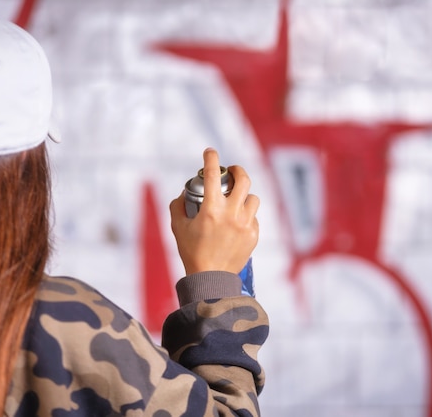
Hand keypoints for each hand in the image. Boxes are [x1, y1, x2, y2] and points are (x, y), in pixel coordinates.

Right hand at [170, 148, 259, 274]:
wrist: (211, 278)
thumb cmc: (192, 253)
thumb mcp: (178, 227)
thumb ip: (177, 206)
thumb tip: (183, 195)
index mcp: (211, 209)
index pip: (212, 174)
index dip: (211, 158)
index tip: (210, 152)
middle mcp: (232, 214)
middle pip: (243, 179)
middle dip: (237, 170)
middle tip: (231, 172)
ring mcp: (245, 224)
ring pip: (252, 198)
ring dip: (243, 195)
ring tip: (235, 201)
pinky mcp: (253, 235)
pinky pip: (253, 217)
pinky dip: (246, 216)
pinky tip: (237, 223)